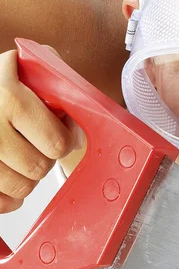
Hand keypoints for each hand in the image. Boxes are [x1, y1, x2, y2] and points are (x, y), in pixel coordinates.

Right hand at [0, 47, 81, 212]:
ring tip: (19, 154)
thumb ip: (57, 81)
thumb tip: (81, 126)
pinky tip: (9, 174)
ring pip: (21, 187)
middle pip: (39, 167)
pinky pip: (2, 202)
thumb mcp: (24, 66)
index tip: (59, 130)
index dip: (63, 138)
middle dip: (43, 155)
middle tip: (35, 141)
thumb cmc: (1, 83)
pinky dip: (9, 196)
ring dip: (26, 175)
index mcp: (8, 97)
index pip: (57, 142)